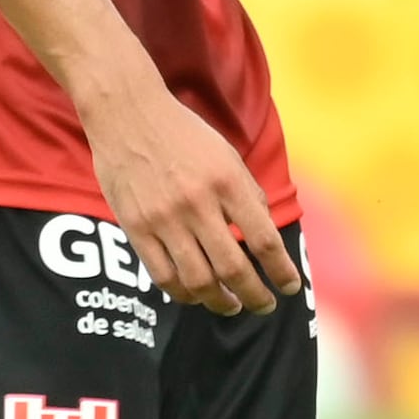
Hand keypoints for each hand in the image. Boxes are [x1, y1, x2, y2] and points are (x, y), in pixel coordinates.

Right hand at [83, 71, 295, 313]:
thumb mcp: (227, 156)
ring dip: (220, 302)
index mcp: (228, 182)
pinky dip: (183, 293)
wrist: (128, 113)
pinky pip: (163, 275)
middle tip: (264, 305)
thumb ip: (247, 197)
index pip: (264, 241)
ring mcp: (164, 218)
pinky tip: (196, 295)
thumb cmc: (184, 135)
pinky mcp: (136, 227)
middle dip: (256, 296)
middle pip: (234, 268)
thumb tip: (264, 241)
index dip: (282, 272)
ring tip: (232, 305)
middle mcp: (198, 204)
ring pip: (198, 280)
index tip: (291, 287)